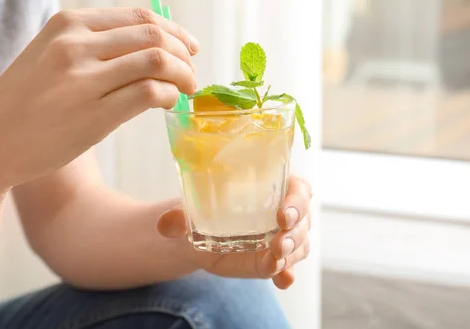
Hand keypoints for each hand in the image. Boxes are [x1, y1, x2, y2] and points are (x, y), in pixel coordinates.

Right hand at [0, 8, 198, 189]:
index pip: (139, 17)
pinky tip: (168, 104)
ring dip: (183, 75)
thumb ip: (92, 46)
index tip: (189, 46)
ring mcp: (83, 79)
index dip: (174, 30)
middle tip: (192, 72)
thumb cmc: (23, 104)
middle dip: (184, 53)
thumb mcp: (50, 57)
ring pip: (158, 61)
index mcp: (67, 24)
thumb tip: (151, 47)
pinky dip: (169, 96)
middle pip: (154, 35)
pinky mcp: (93, 114)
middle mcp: (75, 44)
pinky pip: (149, 93)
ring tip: (186, 90)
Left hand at [158, 175, 311, 288]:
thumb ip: (181, 216)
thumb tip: (167, 223)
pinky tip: (282, 281)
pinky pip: (288, 267)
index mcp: (272, 187)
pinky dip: (286, 274)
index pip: (297, 190)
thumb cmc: (201, 209)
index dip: (296, 201)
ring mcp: (282, 237)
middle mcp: (283, 211)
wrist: (195, 235)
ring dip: (291, 253)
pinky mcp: (274, 259)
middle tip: (278, 243)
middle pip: (302, 220)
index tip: (282, 214)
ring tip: (275, 260)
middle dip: (295, 233)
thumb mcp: (192, 209)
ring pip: (300, 244)